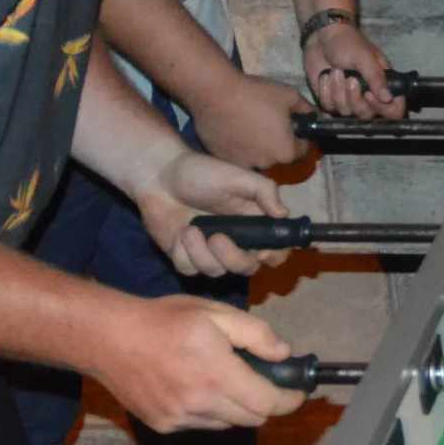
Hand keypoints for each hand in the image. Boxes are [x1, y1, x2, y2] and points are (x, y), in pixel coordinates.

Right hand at [87, 297, 305, 434]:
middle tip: (264, 381)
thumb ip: (255, 334)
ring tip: (225, 380)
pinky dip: (210, 412)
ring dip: (237, 408)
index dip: (290, 400)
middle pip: (252, 419)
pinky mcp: (163, 426)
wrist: (108, 339)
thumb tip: (283, 353)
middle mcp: (201, 404)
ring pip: (227, 424)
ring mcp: (180, 419)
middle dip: (266, 403)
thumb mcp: (216, 313)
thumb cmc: (164, 320)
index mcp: (218, 376)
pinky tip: (197, 388)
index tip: (298, 392)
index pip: (268, 404)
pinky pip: (201, 425)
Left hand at [132, 145, 290, 275]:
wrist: (159, 177)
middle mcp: (236, 242)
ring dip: (201, 253)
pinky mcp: (185, 257)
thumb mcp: (237, 177)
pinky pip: (190, 269)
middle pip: (247, 267)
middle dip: (233, 258)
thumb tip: (284, 214)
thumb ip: (264, 191)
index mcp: (254, 223)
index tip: (262, 252)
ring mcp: (209, 252)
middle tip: (216, 238)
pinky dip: (183, 254)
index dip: (275, 256)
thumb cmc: (201, 173)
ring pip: (216, 271)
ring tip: (189, 229)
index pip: (276, 249)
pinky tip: (179, 234)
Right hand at [187, 71, 310, 168]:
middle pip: (279, 154)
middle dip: (278, 141)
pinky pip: (237, 154)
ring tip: (249, 124)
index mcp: (286, 153)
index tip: (294, 125)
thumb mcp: (290, 96)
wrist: (214, 93)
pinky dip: (239, 146)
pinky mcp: (222, 158)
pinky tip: (234, 129)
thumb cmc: (256, 94)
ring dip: (258, 145)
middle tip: (270, 121)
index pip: (303, 149)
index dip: (301, 136)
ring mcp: (242, 163)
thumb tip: (315, 116)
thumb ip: (307, 110)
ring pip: (257, 156)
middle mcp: (266, 164)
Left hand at [305, 21, 406, 119]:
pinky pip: (329, 107)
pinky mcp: (330, 100)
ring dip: (338, 91)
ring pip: (346, 112)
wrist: (321, 38)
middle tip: (348, 78)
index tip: (369, 94)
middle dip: (354, 97)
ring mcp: (348, 100)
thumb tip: (388, 99)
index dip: (383, 109)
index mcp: (383, 86)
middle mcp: (368, 97)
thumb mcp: (365, 57)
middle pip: (367, 115)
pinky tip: (325, 76)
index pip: (394, 110)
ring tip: (335, 72)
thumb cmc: (348, 44)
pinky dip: (325, 91)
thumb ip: (376, 77)